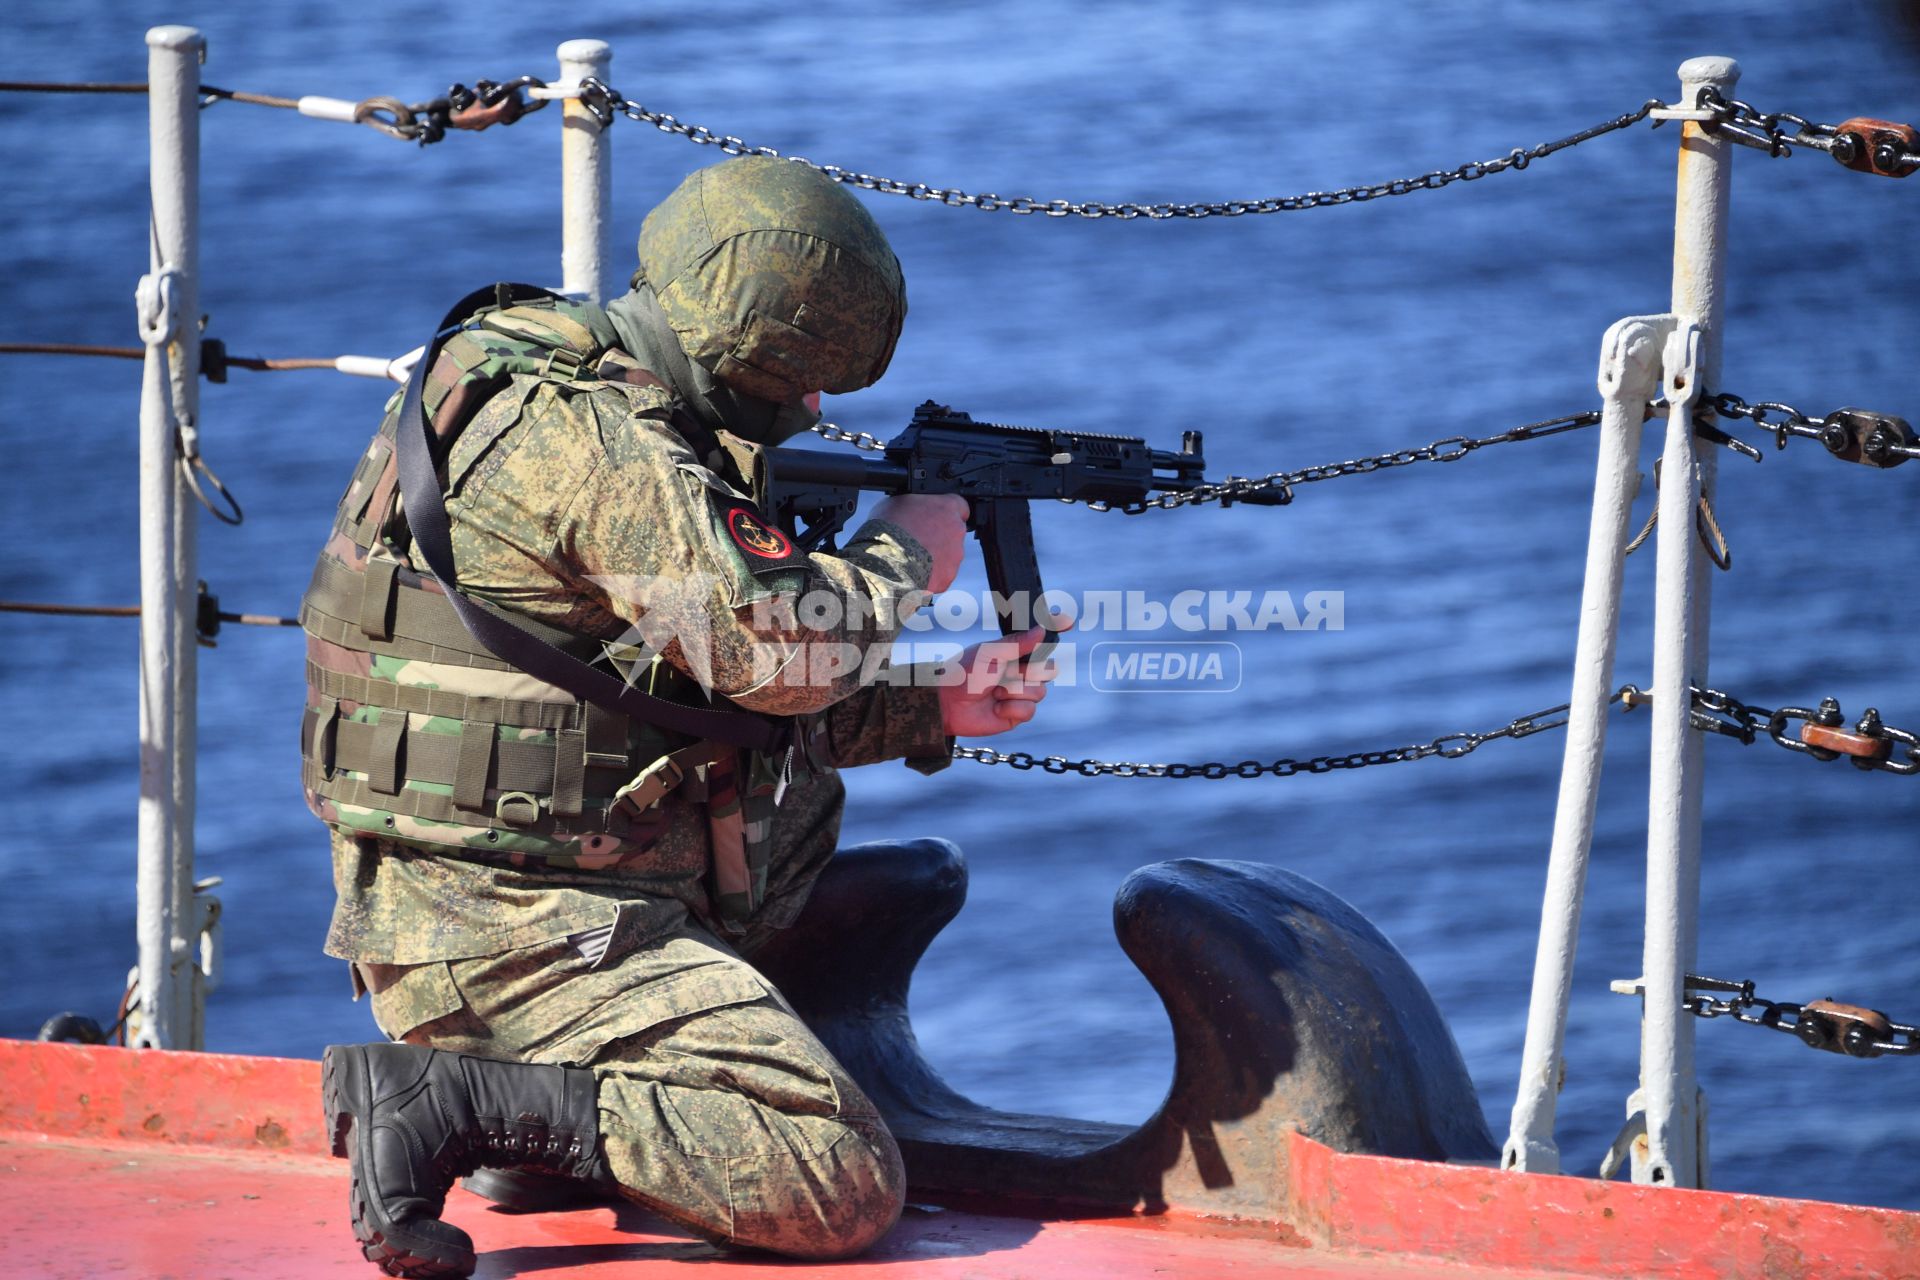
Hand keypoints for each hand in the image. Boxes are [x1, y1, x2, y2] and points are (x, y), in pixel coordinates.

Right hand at [870, 493, 968, 594]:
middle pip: (954, 532)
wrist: (885, 562)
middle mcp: (957, 530)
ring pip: (949, 555)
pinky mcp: (948, 576)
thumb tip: (914, 506)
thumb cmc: (889, 528)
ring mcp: (955, 555)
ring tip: (912, 557)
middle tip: (918, 539)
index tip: (935, 517)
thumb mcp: (898, 502)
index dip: (945, 513)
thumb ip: (916, 503)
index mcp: (947, 507)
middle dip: (939, 536)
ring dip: (935, 555)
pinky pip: (941, 574)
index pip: (959, 506)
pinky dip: (931, 573)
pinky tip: (913, 571)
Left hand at [938, 619, 1069, 737]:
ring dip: (1015, 692)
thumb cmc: (963, 674)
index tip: (1069, 620)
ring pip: (1039, 693)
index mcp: (1013, 654)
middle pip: (1047, 671)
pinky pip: (1029, 711)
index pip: (1040, 645)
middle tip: (1007, 673)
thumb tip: (1041, 630)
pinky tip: (996, 707)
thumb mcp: (990, 653)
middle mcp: (1019, 674)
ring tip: (994, 692)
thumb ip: (1017, 643)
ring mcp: (1018, 694)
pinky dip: (1011, 708)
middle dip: (1028, 673)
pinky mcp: (1015, 715)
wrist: (947, 704)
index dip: (1055, 632)